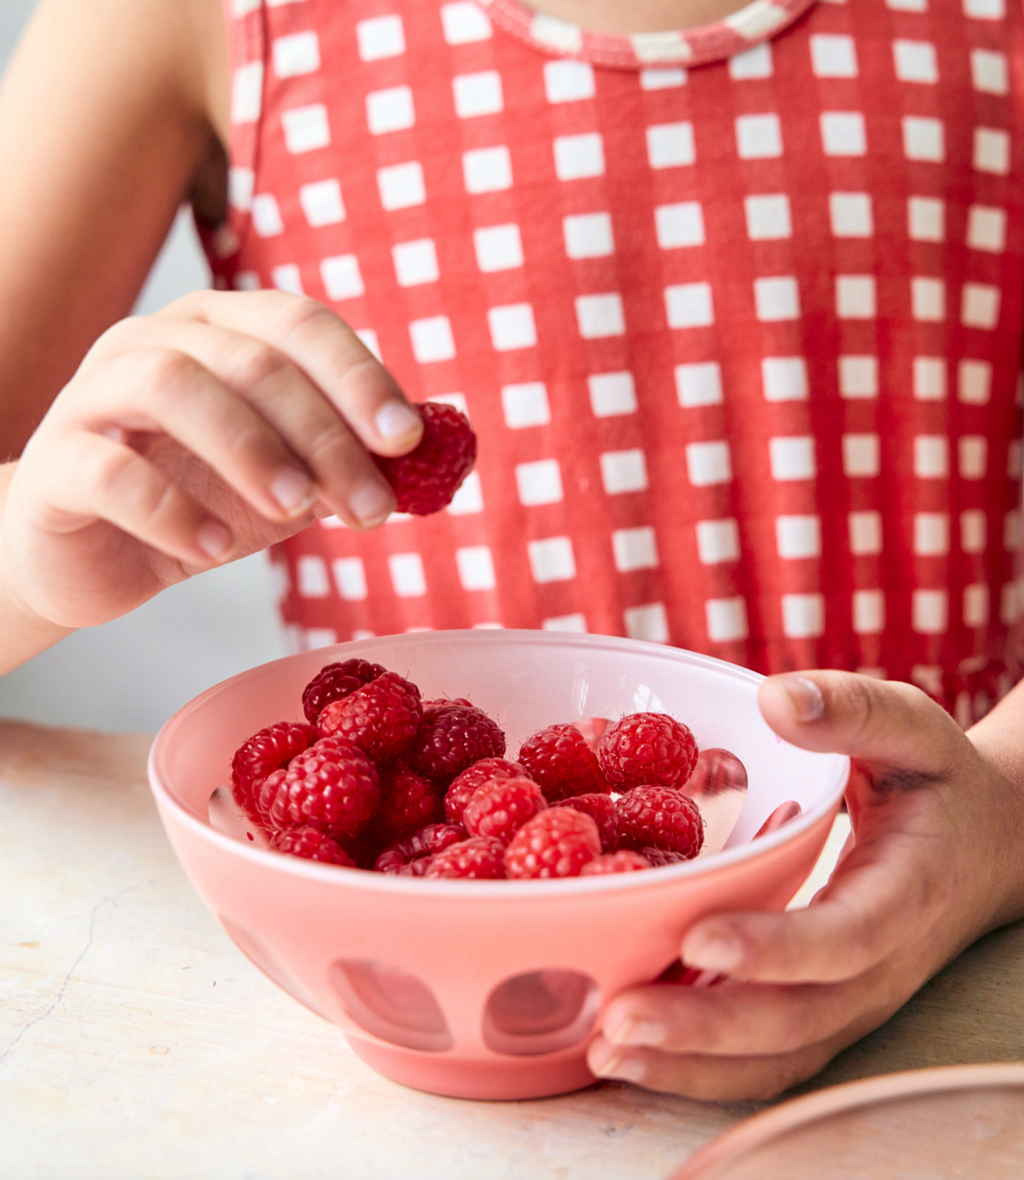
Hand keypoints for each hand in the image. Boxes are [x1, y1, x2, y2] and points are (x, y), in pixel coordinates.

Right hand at [0, 289, 421, 631]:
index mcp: (221, 331)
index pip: (299, 324)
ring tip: (296, 512)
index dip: (359, 377)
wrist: (96, 554)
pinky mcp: (55, 463)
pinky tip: (211, 550)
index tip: (406, 441)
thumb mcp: (288, 481)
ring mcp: (94, 395)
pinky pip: (108, 470)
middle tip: (370, 506)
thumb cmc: (199, 501)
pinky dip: (168, 509)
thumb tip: (436, 455)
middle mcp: (155, 342)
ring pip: (172, 386)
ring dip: (250, 449)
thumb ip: (346, 460)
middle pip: (251, 361)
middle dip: (324, 435)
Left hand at [586, 670, 1023, 1100]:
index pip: (845, 937)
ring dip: (688, 1064)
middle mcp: (878, 967)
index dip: (774, 946)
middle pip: (796, 1020)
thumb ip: (852, 708)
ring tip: (604, 1049)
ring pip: (774, 1056)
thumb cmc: (938, 782)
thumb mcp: (912, 729)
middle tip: (617, 1017)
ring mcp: (850, 1001)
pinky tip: (626, 1054)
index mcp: (905, 893)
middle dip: (705, 1028)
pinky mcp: (820, 1012)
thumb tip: (775, 697)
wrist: (984, 849)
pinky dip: (696, 1070)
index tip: (697, 936)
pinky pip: (763, 1060)